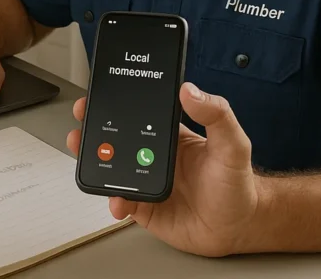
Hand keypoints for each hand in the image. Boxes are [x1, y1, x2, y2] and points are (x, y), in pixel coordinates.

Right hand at [67, 82, 262, 257]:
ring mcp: (146, 180)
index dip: (117, 103)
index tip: (101, 92)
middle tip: (81, 120)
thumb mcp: (232, 143)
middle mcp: (154, 155)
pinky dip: (113, 200)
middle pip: (117, 137)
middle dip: (94, 127)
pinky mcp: (144, 207)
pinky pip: (120, 200)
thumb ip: (217, 115)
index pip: (139, 114)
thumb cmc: (238, 184)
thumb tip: (191, 91)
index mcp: (170, 135)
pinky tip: (117, 200)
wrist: (239, 228)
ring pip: (111, 167)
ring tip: (82, 152)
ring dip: (94, 159)